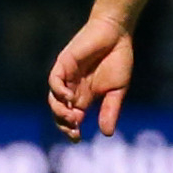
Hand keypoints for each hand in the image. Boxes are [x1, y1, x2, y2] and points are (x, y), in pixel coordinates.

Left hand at [46, 15, 135, 138]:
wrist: (116, 33)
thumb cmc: (118, 59)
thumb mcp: (117, 90)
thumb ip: (110, 110)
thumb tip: (107, 134)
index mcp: (84, 97)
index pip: (71, 118)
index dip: (71, 130)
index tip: (77, 139)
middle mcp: (72, 89)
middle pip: (59, 112)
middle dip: (64, 124)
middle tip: (74, 131)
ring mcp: (66, 76)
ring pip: (54, 99)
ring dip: (60, 111)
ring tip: (72, 118)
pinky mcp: (63, 63)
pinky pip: (54, 80)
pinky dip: (59, 91)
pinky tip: (70, 98)